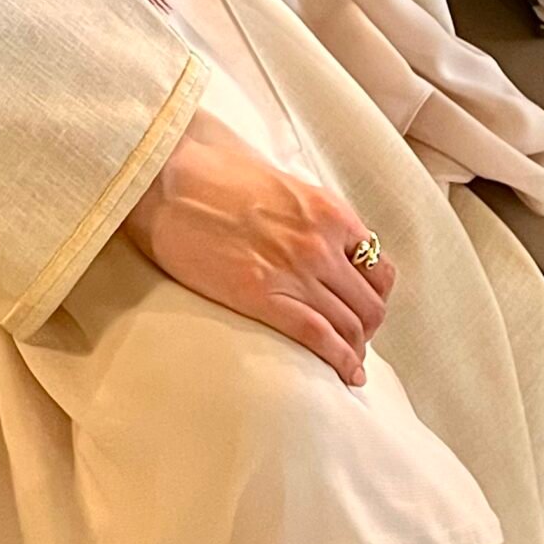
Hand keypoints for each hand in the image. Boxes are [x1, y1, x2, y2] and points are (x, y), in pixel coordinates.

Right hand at [120, 106, 396, 387]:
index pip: (378, 266)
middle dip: (368, 326)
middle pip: (370, 302)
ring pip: (351, 324)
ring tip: (349, 360)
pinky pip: (320, 337)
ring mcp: (296, 271)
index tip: (362, 305)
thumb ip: (306, 211)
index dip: (375, 293)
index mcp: (328, 211)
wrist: (166, 177)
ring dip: (356, 348)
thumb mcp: (278, 181)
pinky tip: (347, 374)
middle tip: (355, 338)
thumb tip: (312, 233)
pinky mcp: (264, 296)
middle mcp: (321, 242)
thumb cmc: (211, 170)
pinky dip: (341, 361)